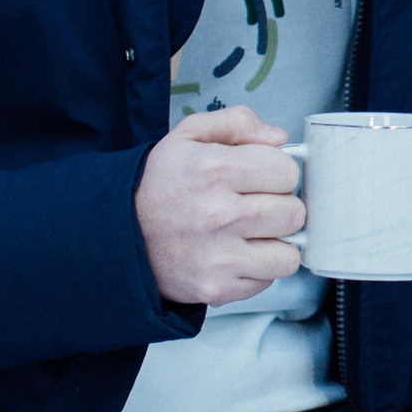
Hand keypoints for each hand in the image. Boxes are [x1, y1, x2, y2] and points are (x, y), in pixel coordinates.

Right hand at [134, 106, 305, 308]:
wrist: (118, 235)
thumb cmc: (160, 184)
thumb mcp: (189, 136)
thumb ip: (238, 122)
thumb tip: (279, 138)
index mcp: (214, 169)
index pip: (288, 172)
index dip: (278, 173)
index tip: (262, 177)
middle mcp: (217, 214)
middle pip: (294, 213)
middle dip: (280, 207)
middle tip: (257, 206)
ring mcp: (217, 256)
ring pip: (289, 254)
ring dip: (276, 243)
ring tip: (251, 233)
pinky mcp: (216, 288)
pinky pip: (268, 280)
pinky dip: (258, 269)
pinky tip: (236, 254)